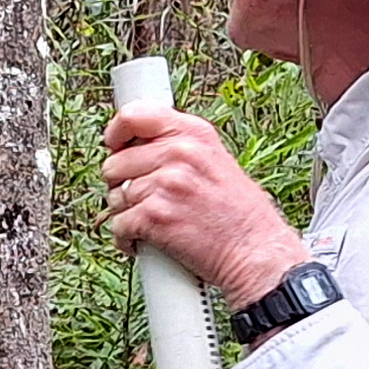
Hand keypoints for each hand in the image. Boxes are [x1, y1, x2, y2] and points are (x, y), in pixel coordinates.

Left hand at [99, 105, 311, 309]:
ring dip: (127, 214)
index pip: (133, 117)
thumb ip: (177, 147)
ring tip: (155, 222)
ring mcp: (166, 184)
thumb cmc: (237, 214)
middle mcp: (179, 153)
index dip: (115, 134)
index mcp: (193, 133)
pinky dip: (126, 239)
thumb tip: (132, 146)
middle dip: (121, 185)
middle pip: (114, 163)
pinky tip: (147, 241)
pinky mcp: (154, 215)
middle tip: (145, 200)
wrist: (255, 251)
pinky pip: (117, 225)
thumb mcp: (215, 160)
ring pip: (113, 197)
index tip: (114, 147)